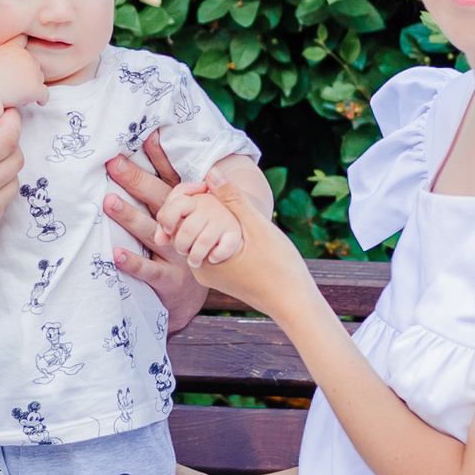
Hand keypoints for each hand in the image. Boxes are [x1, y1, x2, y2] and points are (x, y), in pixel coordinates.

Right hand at [0, 33, 51, 106]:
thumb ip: (2, 58)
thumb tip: (9, 68)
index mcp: (12, 48)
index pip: (23, 38)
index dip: (25, 43)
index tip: (24, 52)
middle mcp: (25, 56)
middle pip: (34, 64)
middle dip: (27, 75)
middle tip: (14, 86)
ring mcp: (32, 71)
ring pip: (39, 79)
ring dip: (32, 87)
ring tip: (17, 95)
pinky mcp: (35, 88)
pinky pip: (45, 95)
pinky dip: (42, 99)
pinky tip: (38, 102)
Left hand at [102, 135, 207, 329]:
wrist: (200, 291)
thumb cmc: (184, 243)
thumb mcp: (184, 215)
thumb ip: (168, 184)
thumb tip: (151, 140)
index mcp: (185, 209)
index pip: (170, 178)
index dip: (158, 157)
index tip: (144, 135)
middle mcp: (183, 227)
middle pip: (160, 201)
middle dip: (136, 181)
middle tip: (113, 164)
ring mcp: (176, 253)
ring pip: (152, 232)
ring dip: (130, 218)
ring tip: (108, 202)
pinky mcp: (170, 280)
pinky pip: (150, 270)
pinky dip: (133, 262)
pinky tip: (115, 253)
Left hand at [175, 174, 311, 318]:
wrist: (294, 303)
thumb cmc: (278, 266)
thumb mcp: (256, 226)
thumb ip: (232, 198)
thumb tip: (210, 171)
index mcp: (202, 258)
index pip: (179, 224)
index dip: (190, 203)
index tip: (206, 192)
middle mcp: (201, 271)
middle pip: (189, 233)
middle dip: (200, 215)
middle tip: (218, 201)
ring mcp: (213, 278)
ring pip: (202, 243)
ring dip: (212, 227)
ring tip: (231, 215)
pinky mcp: (224, 281)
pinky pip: (213, 254)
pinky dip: (220, 240)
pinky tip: (240, 233)